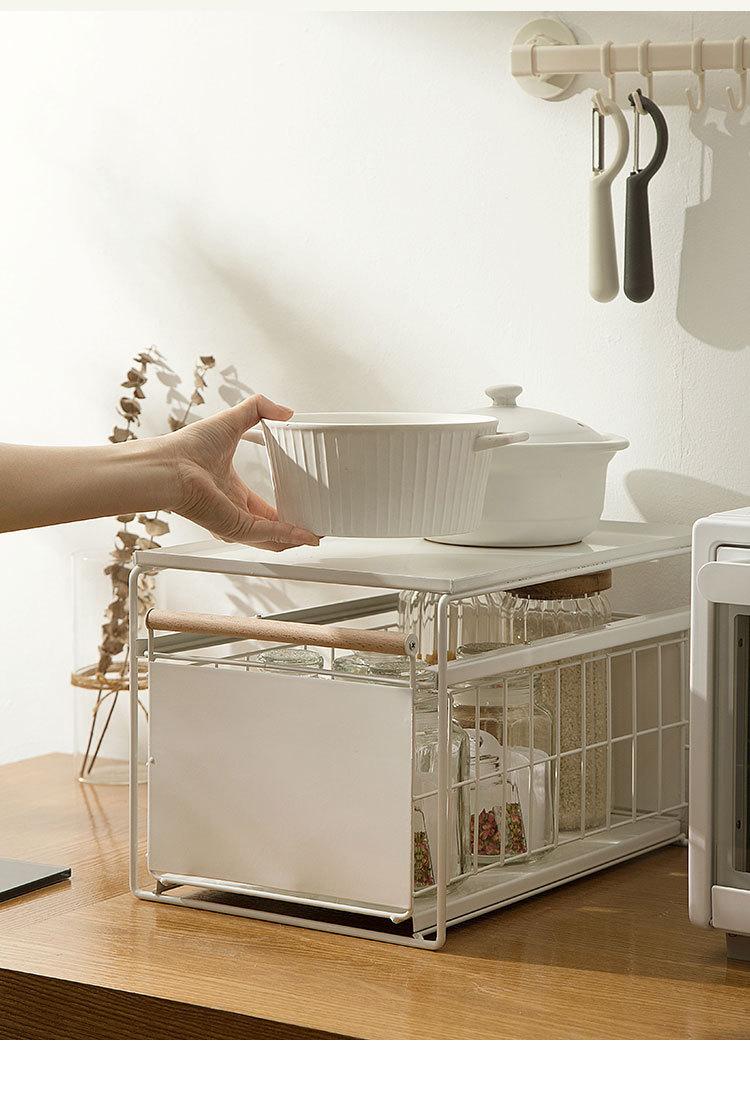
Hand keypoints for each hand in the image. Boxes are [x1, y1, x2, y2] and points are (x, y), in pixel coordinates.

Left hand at [163, 395, 319, 550]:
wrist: (168, 467)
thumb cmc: (186, 448)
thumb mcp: (231, 420)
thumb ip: (258, 410)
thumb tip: (283, 410)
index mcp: (229, 488)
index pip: (260, 506)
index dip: (281, 509)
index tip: (299, 506)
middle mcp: (230, 508)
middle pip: (268, 527)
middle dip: (292, 530)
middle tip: (312, 526)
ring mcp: (232, 520)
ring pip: (271, 537)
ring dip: (294, 538)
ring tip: (314, 536)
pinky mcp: (234, 526)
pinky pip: (268, 535)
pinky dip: (289, 536)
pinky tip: (305, 535)